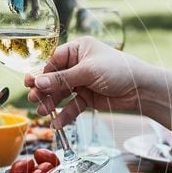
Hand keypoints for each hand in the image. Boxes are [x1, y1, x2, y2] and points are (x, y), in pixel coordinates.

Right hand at [25, 37, 149, 128]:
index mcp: (78, 49)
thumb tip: (37, 82)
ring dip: (51, 103)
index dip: (42, 72)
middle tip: (33, 98)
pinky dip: (65, 114)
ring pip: (61, 93)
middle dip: (44, 89)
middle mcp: (78, 64)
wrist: (140, 89)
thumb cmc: (118, 71)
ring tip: (41, 112)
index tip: (31, 83)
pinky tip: (56, 123)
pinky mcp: (87, 97)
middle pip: (55, 78)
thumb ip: (62, 79)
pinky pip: (72, 105)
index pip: (54, 60)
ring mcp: (82, 81)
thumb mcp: (87, 72)